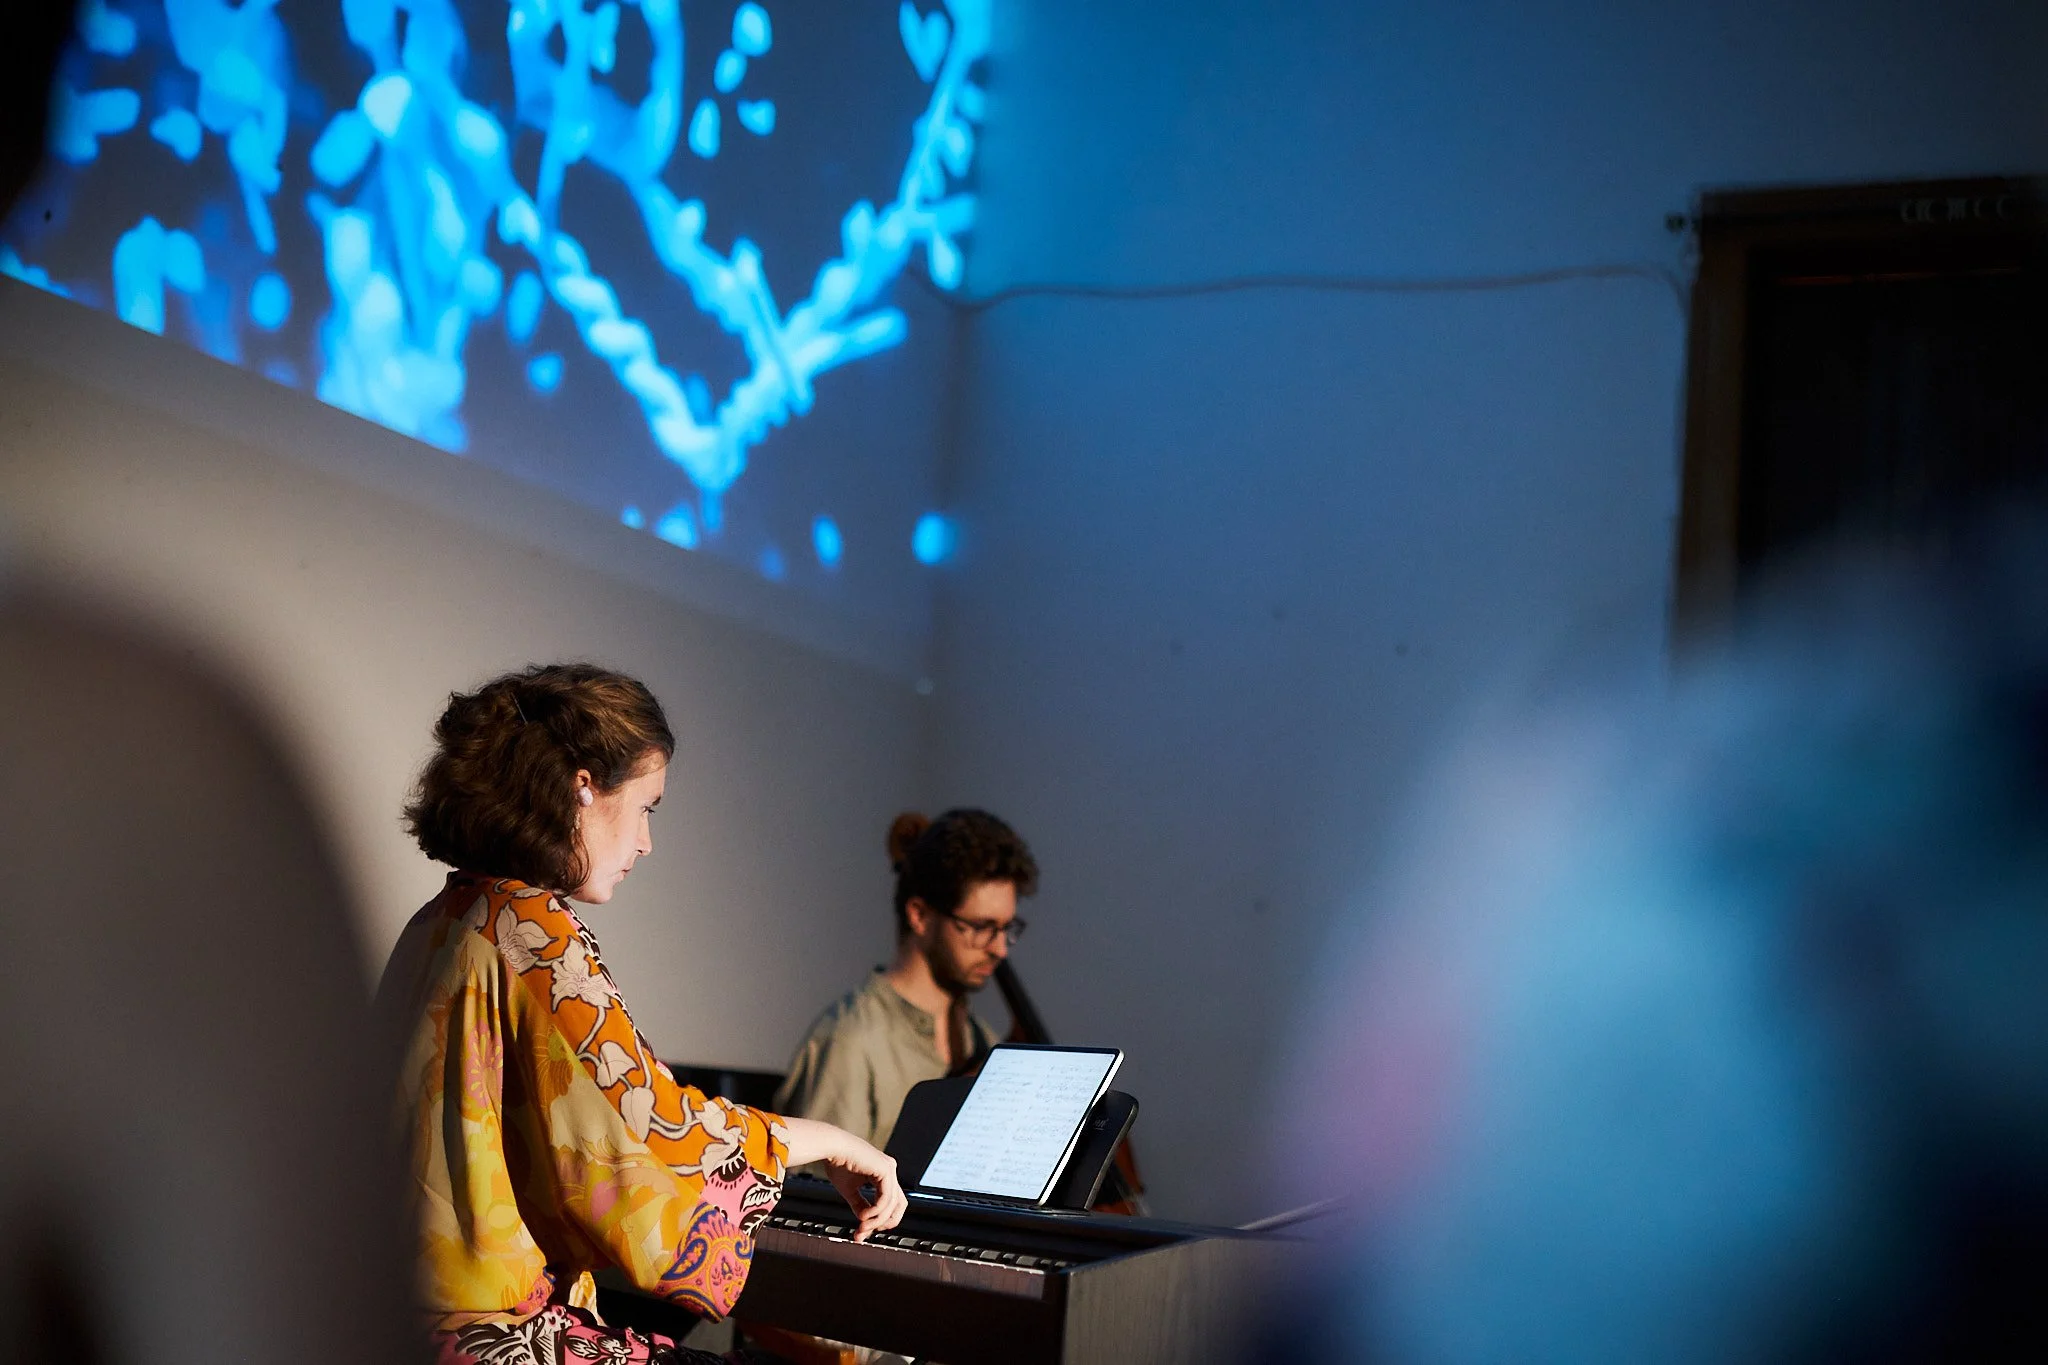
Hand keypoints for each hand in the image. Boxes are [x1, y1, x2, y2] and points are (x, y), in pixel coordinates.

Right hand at [781, 1117, 905, 1241]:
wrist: (831, 1147)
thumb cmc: (837, 1163)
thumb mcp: (850, 1190)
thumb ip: (860, 1205)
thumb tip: (865, 1222)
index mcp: (883, 1173)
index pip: (890, 1202)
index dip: (880, 1219)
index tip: (864, 1230)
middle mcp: (889, 1170)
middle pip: (898, 1205)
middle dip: (884, 1222)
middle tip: (867, 1232)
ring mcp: (890, 1169)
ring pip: (892, 1205)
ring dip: (876, 1220)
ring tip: (861, 1226)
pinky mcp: (886, 1170)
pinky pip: (886, 1198)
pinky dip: (876, 1211)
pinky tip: (863, 1216)